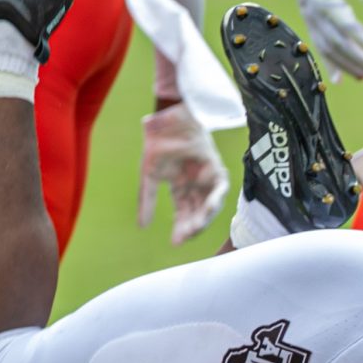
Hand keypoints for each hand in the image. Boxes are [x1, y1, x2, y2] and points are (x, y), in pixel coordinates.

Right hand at [138, 103, 229, 244]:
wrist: (166, 120)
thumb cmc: (158, 144)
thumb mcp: (150, 176)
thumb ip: (148, 200)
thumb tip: (142, 227)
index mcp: (181, 188)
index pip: (183, 214)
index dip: (180, 229)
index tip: (175, 242)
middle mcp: (197, 185)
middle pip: (197, 213)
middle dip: (192, 227)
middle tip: (184, 238)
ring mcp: (207, 177)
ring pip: (210, 205)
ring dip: (204, 218)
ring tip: (195, 228)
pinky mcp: (215, 166)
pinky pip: (220, 187)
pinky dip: (215, 199)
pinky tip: (207, 209)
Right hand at [278, 0, 362, 78]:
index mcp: (328, 2)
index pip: (350, 27)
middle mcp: (317, 16)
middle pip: (338, 43)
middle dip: (357, 59)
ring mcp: (312, 24)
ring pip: (329, 50)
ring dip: (347, 66)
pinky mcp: (311, 28)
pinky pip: (320, 50)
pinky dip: (330, 66)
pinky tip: (340, 81)